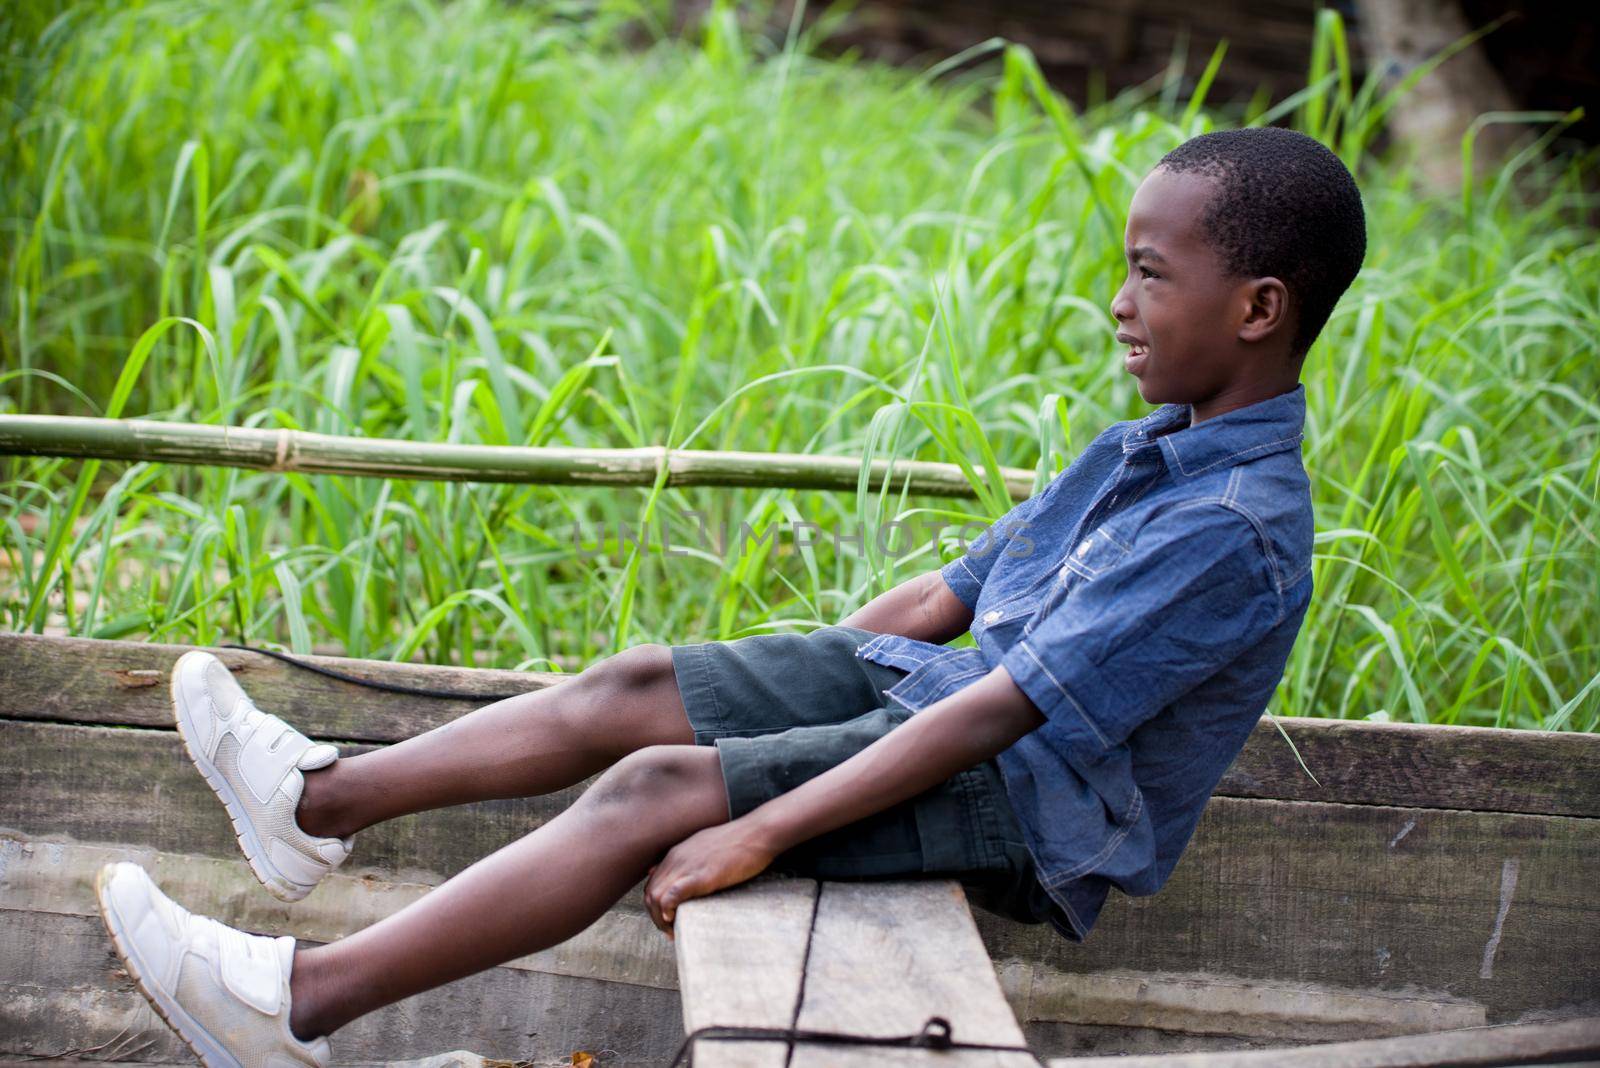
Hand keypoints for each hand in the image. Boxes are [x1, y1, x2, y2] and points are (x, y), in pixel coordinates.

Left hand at [643, 820, 778, 938]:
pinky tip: (674, 919)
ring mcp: (687, 867)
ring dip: (660, 919)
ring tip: (673, 932)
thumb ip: (689, 858)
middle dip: (655, 917)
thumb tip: (678, 870)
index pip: (652, 884)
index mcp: (677, 854)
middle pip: (650, 893)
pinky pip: (673, 894)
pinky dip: (668, 909)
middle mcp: (676, 859)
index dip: (656, 906)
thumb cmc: (738, 841)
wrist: (757, 832)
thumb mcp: (706, 845)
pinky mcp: (701, 876)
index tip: (668, 920)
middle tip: (670, 932)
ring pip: (656, 896)